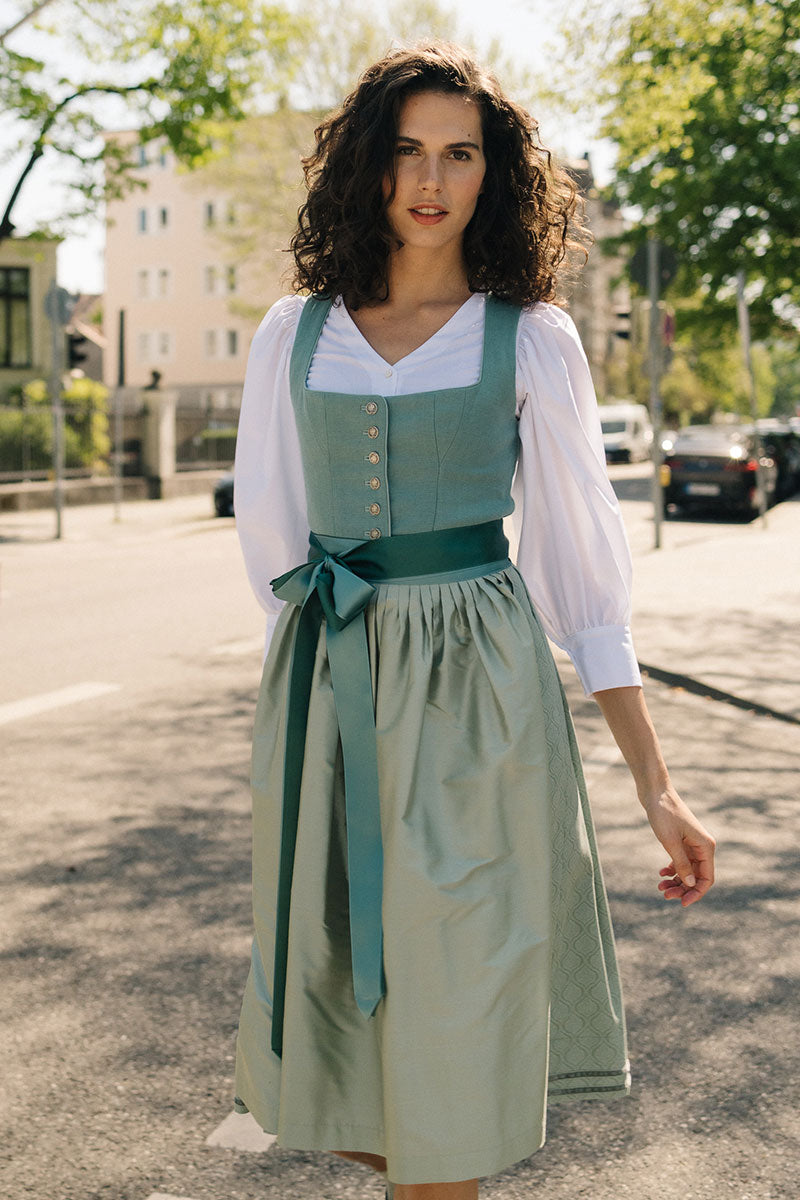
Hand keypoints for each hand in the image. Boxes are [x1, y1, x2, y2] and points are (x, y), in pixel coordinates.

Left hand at [641, 785, 715, 906]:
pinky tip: (662, 873)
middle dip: (683, 888)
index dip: (696, 893)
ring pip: (688, 870)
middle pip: (697, 876)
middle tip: (664, 894)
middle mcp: (702, 846)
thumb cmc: (663, 813)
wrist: (654, 791)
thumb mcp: (670, 841)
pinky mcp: (681, 839)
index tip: (682, 903)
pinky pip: (681, 861)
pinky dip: (673, 869)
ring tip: (660, 886)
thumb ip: (681, 864)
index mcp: (705, 846)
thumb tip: (691, 885)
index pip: (707, 878)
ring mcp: (692, 843)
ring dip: (676, 880)